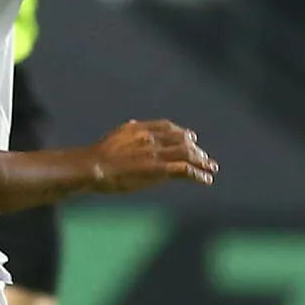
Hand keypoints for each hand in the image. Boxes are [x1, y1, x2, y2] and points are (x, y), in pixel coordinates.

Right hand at [86, 119, 216, 192]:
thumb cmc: (99, 156)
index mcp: (141, 128)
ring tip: (211, 168)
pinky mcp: (159, 169)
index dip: (182, 132)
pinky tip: (205, 180)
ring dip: (202, 162)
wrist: (94, 167)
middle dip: (196, 149)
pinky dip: (198, 174)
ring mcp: (156, 153)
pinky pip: (185, 170)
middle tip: (206, 158)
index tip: (191, 138)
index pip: (168, 127)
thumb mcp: (115, 136)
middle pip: (182, 140)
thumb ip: (129, 130)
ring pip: (187, 154)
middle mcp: (152, 138)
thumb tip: (134, 124)